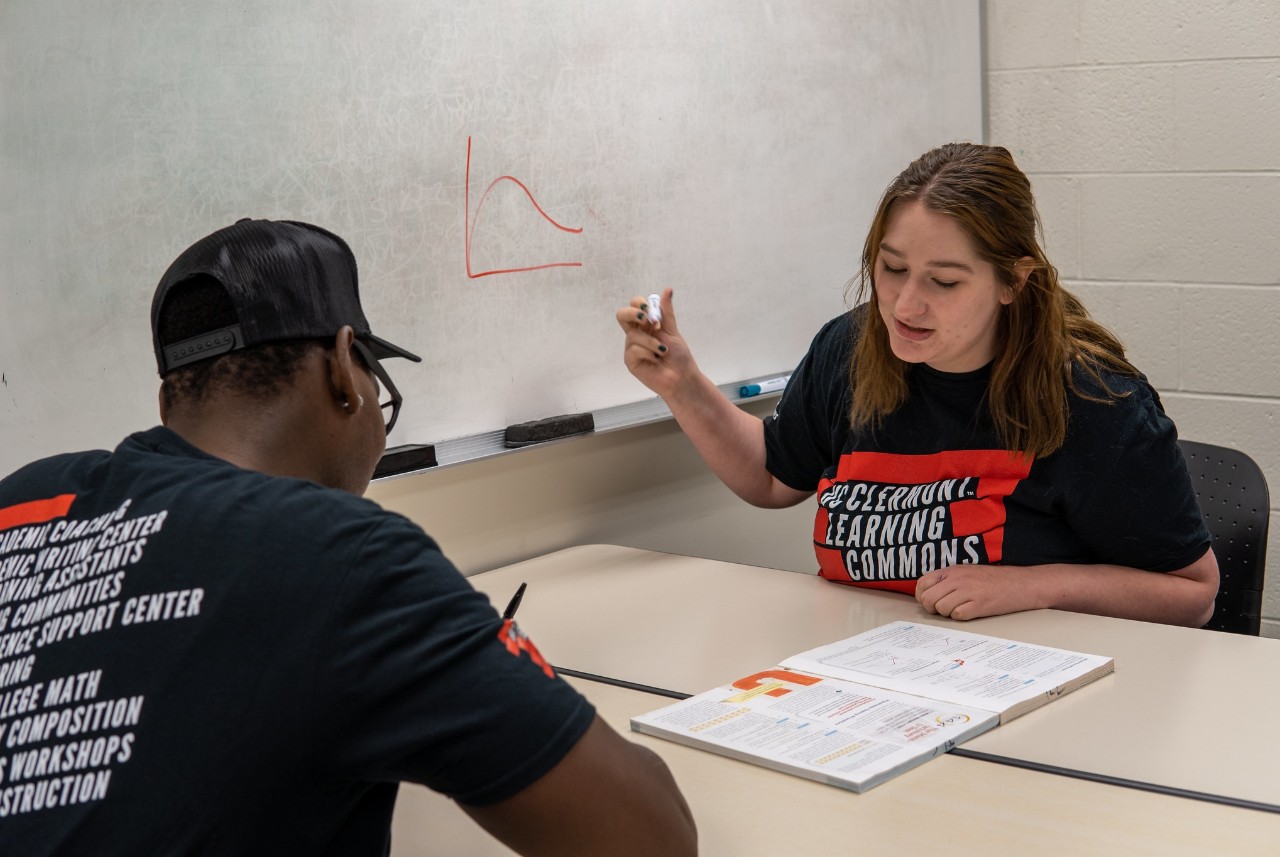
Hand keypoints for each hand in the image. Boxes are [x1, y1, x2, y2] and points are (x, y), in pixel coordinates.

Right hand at [614, 288, 697, 399]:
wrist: (682, 377)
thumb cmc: (679, 356)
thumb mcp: (672, 330)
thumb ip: (666, 311)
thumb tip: (667, 289)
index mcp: (646, 325)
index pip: (634, 306)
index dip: (638, 304)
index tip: (649, 309)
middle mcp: (636, 334)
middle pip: (622, 315)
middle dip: (632, 313)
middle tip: (645, 318)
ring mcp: (631, 347)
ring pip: (633, 335)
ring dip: (651, 342)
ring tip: (662, 352)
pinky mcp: (630, 360)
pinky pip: (634, 350)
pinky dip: (648, 353)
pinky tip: (655, 360)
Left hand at [914, 564, 1043, 620]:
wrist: (1022, 584)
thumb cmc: (995, 580)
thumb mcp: (967, 572)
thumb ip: (948, 580)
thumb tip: (928, 594)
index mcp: (952, 571)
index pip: (922, 584)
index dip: (923, 596)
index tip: (931, 602)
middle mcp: (958, 579)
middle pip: (928, 599)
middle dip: (933, 609)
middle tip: (945, 610)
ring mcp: (968, 591)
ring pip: (941, 609)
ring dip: (948, 614)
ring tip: (962, 609)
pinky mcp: (979, 604)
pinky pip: (957, 616)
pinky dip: (962, 617)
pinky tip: (972, 612)